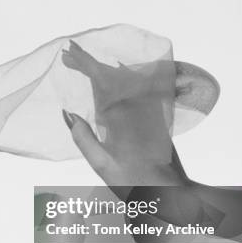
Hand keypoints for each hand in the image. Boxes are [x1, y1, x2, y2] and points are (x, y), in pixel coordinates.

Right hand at [61, 40, 188, 195]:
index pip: (100, 78)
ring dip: (102, 71)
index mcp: (121, 115)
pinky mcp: (155, 116)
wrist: (173, 191)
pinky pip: (134, 88)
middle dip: (88, 64)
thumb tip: (68, 113)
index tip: (69, 50)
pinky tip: (116, 75)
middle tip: (68, 58)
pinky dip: (118, 79)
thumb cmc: (135, 182)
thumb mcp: (101, 165)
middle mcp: (136, 106)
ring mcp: (148, 109)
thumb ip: (83, 138)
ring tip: (83, 66)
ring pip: (123, 79)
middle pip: (109, 75)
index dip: (84, 62)